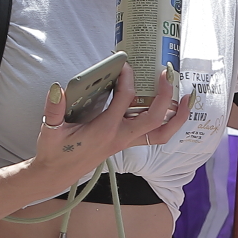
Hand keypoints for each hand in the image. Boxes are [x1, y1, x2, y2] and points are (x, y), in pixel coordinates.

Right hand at [31, 64, 190, 196]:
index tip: (126, 63)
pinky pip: (156, 136)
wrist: (56, 174)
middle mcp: (120, 137)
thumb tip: (57, 87)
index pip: (125, 100)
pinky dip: (169, 123)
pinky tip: (173, 109)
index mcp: (104, 130)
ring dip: (177, 116)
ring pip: (162, 133)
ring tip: (188, 97)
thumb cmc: (54, 151)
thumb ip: (53, 109)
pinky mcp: (127, 143)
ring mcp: (126, 142)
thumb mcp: (50, 129)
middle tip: (168, 73)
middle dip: (166, 96)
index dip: (128, 79)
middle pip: (155, 119)